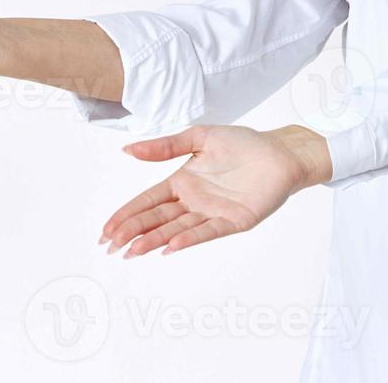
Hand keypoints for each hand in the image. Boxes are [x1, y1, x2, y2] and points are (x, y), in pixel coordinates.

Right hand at [98, 124, 331, 257]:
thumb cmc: (243, 143)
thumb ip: (166, 146)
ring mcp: (212, 212)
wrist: (280, 152)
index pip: (148, 201)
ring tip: (132, 251)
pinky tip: (171, 246)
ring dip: (154, 240)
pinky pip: (208, 231)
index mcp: (183, 181)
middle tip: (110, 246)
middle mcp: (194, 200)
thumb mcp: (200, 137)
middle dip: (133, 232)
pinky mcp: (233, 220)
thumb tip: (128, 149)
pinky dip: (189, 239)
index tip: (106, 229)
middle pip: (157, 219)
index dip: (127, 214)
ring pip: (177, 229)